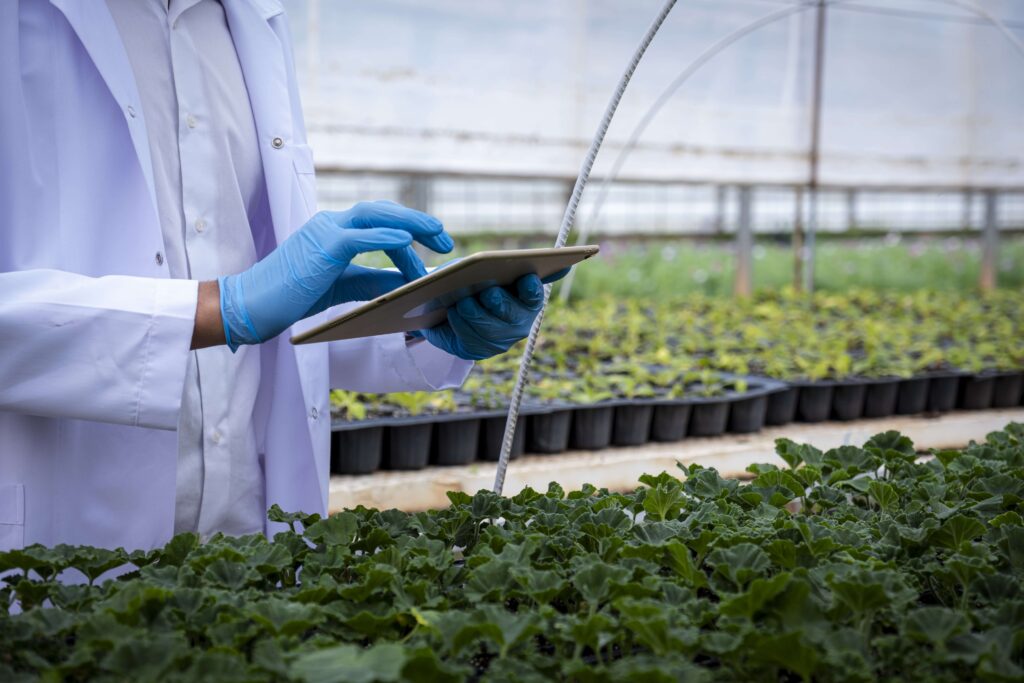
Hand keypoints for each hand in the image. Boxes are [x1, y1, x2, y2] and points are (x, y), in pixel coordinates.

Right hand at [218, 201, 451, 349]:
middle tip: (446, 240)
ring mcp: (324, 231)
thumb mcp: (343, 287)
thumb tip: (409, 283)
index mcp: (334, 232)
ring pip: (374, 216)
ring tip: (436, 235)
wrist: (250, 305)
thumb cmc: (291, 297)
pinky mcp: (321, 247)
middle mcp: (331, 224)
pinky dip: (385, 236)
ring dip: (410, 225)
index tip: (435, 250)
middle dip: (418, 223)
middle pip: (382, 212)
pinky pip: (359, 236)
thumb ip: (374, 281)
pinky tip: (408, 241)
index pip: (380, 223)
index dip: (411, 233)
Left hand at [415, 268, 569, 360]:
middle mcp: (519, 322)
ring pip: (489, 330)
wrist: (455, 309)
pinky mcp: (481, 350)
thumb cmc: (474, 283)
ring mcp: (502, 340)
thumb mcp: (481, 272)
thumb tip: (476, 265)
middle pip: (512, 314)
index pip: (533, 295)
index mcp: (526, 300)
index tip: (527, 277)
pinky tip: (452, 313)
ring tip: (462, 303)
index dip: (531, 288)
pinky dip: (460, 325)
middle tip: (488, 292)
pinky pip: (471, 341)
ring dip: (475, 315)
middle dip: (500, 303)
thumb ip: (487, 268)